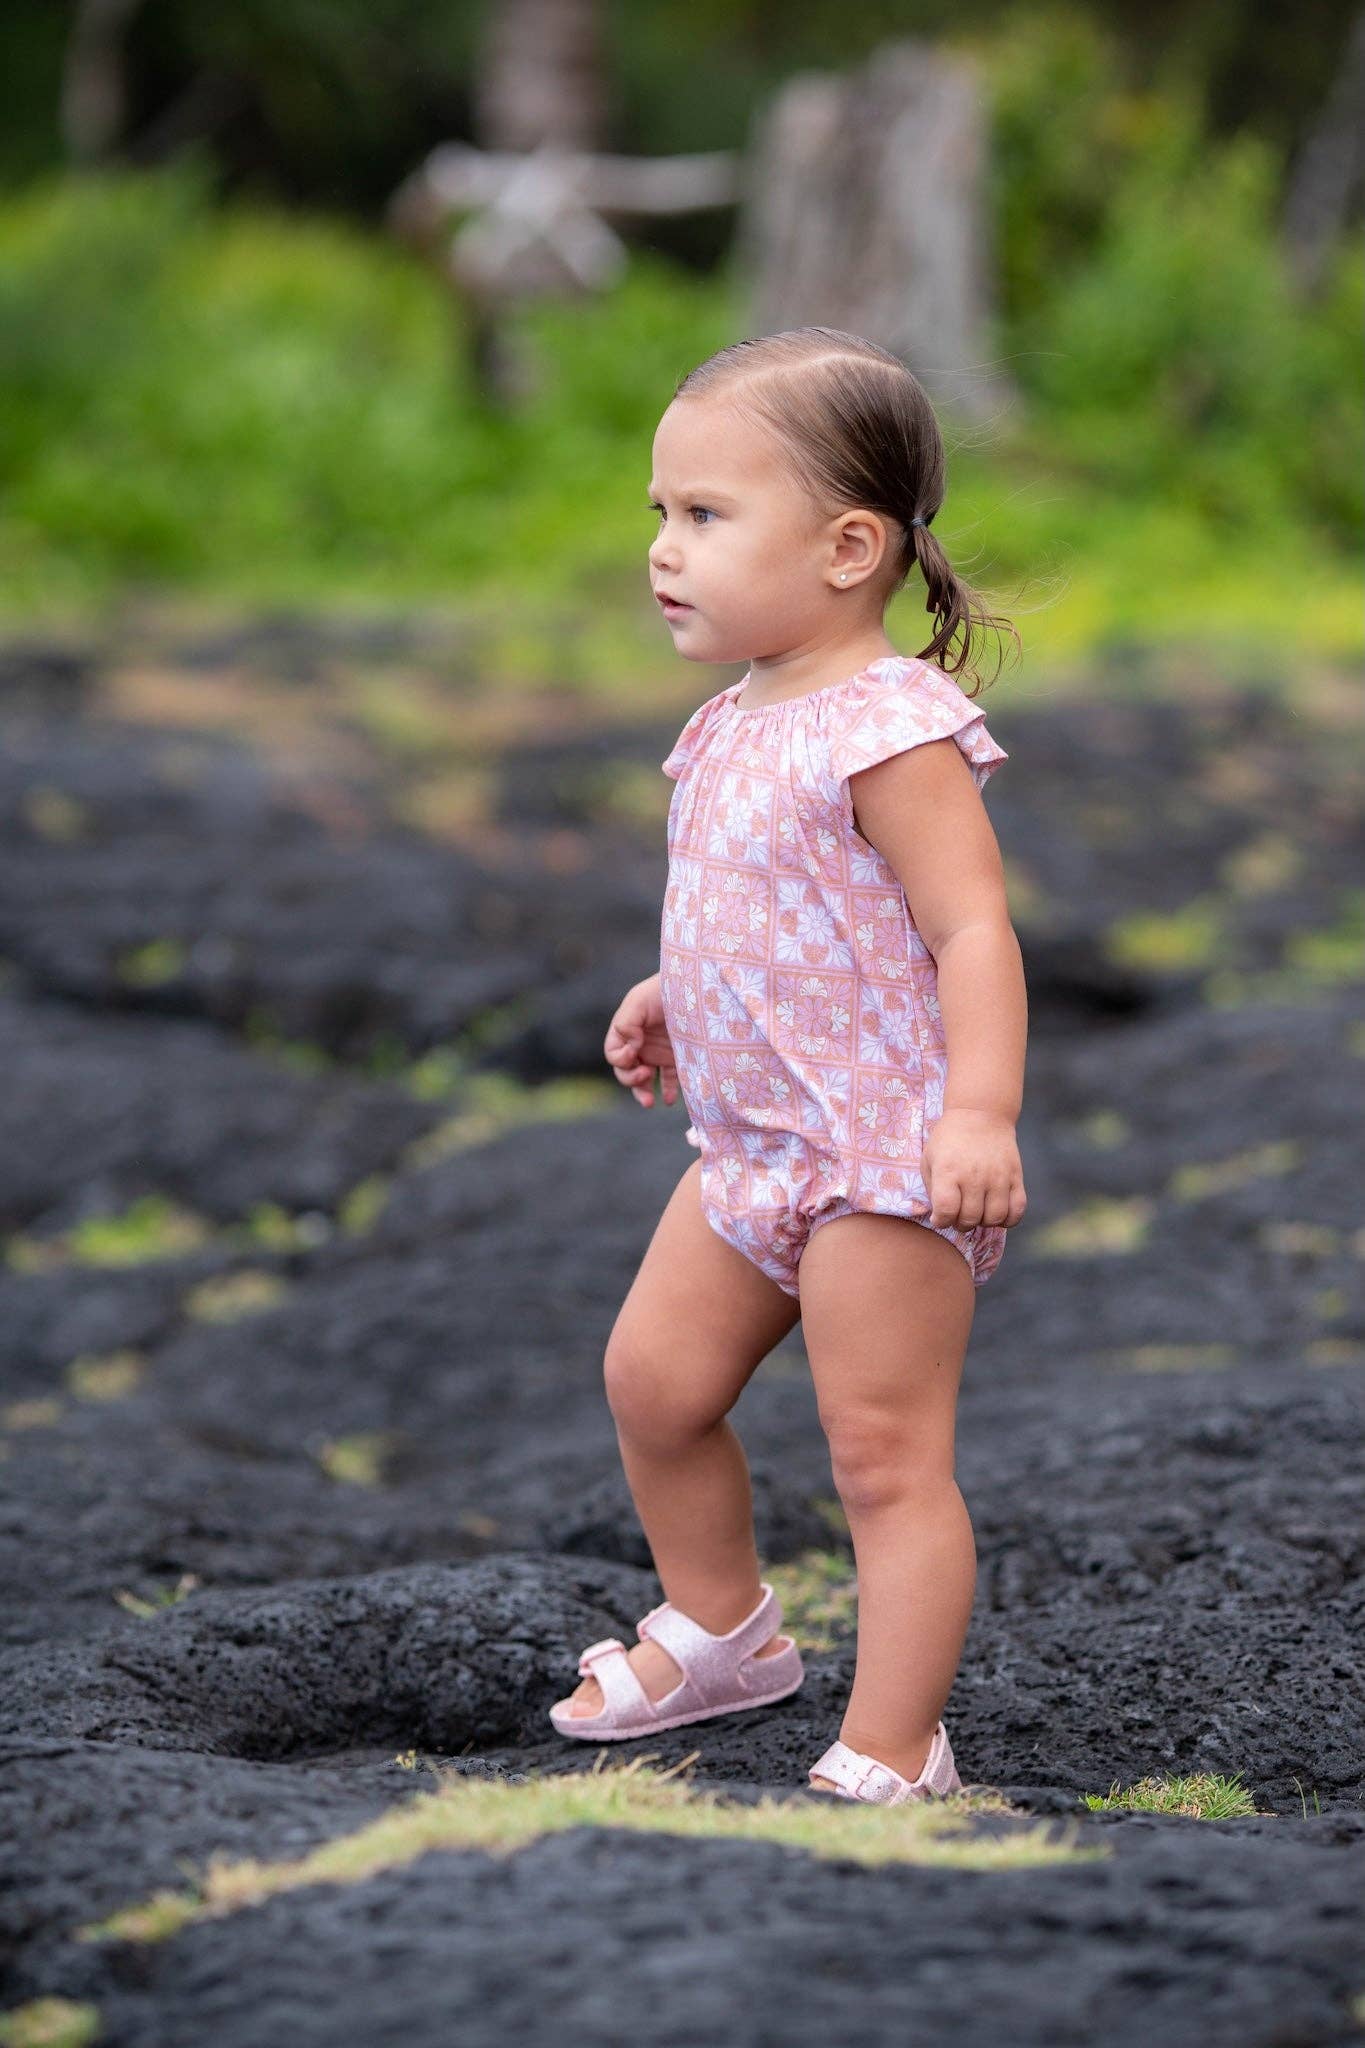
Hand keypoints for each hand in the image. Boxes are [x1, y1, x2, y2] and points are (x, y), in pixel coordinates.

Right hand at [604, 973, 680, 1108]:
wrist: (697, 986)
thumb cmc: (665, 990)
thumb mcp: (639, 1000)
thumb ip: (626, 1023)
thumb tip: (631, 1046)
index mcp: (627, 1031)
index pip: (613, 1053)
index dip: (619, 1058)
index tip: (633, 1052)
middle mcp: (640, 1044)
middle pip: (626, 1071)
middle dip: (630, 1079)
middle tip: (644, 1075)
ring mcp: (659, 1053)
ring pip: (645, 1081)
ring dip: (643, 1092)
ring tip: (649, 1102)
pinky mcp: (678, 1059)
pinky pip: (670, 1080)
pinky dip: (668, 1092)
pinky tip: (669, 1099)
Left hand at [921, 1109, 1026, 1229]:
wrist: (980, 1114)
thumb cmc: (949, 1140)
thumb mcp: (929, 1159)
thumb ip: (932, 1189)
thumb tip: (941, 1217)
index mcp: (948, 1171)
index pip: (946, 1210)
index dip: (941, 1220)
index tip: (940, 1217)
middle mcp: (974, 1175)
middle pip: (970, 1218)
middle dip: (961, 1224)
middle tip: (958, 1215)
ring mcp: (998, 1176)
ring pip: (994, 1218)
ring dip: (983, 1223)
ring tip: (977, 1213)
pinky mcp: (1016, 1176)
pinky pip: (1017, 1210)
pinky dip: (1008, 1219)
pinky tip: (997, 1212)